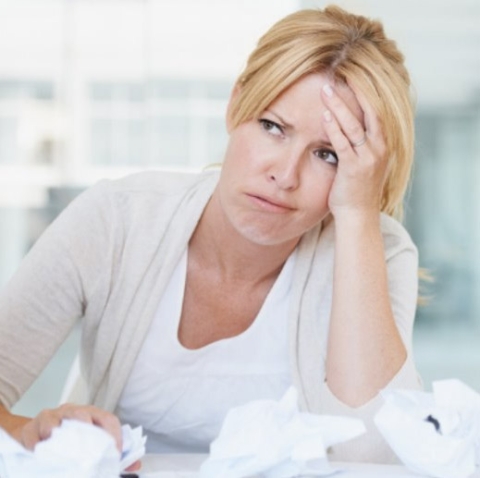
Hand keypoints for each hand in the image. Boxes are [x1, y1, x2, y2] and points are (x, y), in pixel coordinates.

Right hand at [14, 403, 139, 469]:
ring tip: (63, 449)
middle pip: (82, 414)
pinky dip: (36, 445)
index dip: (114, 434)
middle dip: (88, 429)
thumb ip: (111, 455)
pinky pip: (33, 435)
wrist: (32, 435)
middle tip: (91, 450)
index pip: (107, 418)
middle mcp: (71, 411)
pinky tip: (40, 454)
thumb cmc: (65, 439)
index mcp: (89, 414)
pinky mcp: (30, 428)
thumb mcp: (88, 443)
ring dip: (59, 434)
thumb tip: (135, 466)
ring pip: (54, 421)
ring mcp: (50, 417)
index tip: (116, 454)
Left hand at [321, 81, 387, 219]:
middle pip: (368, 112)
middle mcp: (379, 148)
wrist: (358, 215)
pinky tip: (325, 116)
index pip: (377, 110)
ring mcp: (368, 158)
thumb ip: (362, 144)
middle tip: (338, 74)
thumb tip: (350, 127)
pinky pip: (342, 143)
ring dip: (338, 106)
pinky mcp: (353, 167)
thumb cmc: (358, 189)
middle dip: (354, 92)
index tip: (352, 76)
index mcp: (383, 144)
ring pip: (353, 125)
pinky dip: (334, 128)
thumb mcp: (366, 163)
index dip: (366, 92)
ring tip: (325, 91)